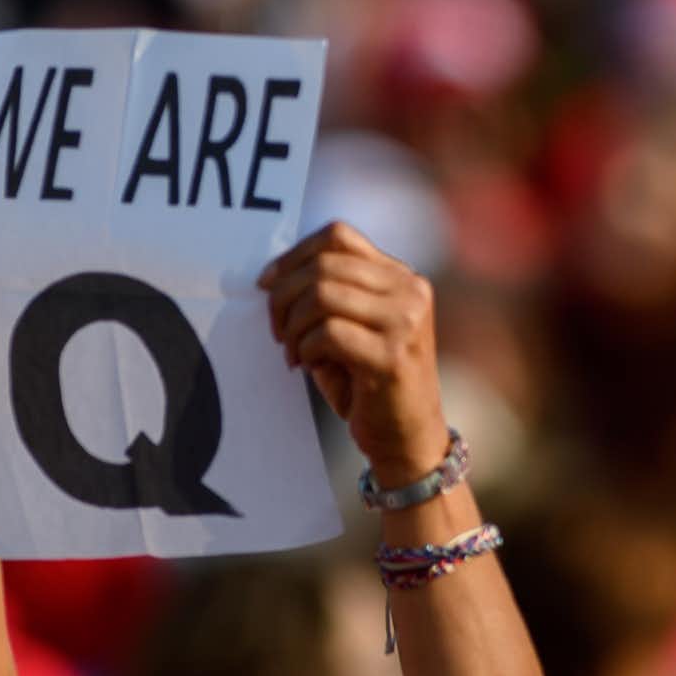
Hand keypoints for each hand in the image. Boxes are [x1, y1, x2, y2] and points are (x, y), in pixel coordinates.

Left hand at [261, 223, 448, 489]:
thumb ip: (329, 295)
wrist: (407, 439)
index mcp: (401, 276)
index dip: (293, 255)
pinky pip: (327, 333)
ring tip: (292, 352)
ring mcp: (406, 322)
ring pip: (322, 295)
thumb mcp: (353, 327)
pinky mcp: (392, 356)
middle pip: (324, 264)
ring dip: (293, 325)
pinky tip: (309, 365)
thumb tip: (274, 276)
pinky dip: (306, 348)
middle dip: (283, 296)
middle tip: (276, 330)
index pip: (338, 236)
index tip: (266, 284)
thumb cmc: (370, 383)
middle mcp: (410, 291)